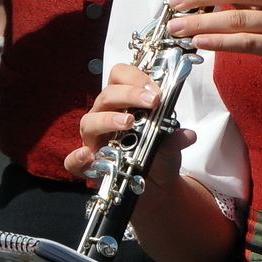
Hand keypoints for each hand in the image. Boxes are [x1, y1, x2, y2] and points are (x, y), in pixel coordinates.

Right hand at [67, 62, 193, 186]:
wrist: (155, 184)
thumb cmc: (158, 154)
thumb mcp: (172, 144)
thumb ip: (176, 138)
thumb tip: (188, 135)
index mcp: (124, 102)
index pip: (120, 76)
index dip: (136, 77)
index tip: (157, 90)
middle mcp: (105, 115)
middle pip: (107, 95)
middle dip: (130, 94)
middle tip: (153, 101)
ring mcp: (94, 139)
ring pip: (90, 121)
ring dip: (108, 119)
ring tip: (129, 123)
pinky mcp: (88, 164)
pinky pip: (73, 161)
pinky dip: (78, 157)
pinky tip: (88, 155)